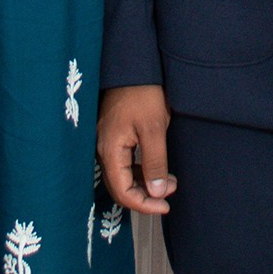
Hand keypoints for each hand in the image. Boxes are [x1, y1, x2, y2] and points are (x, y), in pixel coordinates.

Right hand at [97, 84, 175, 215]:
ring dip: (144, 184)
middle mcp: (103, 149)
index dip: (144, 204)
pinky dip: (139, 172)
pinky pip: (123, 164)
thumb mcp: (155, 129)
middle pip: (120, 187)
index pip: (122, 191)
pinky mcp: (113, 137)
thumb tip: (157, 193)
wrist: (134, 67)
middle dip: (145, 197)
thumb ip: (154, 163)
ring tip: (169, 182)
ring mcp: (107, 143)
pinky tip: (156, 169)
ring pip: (122, 176)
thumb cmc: (143, 93)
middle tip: (168, 196)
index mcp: (110, 149)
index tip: (165, 206)